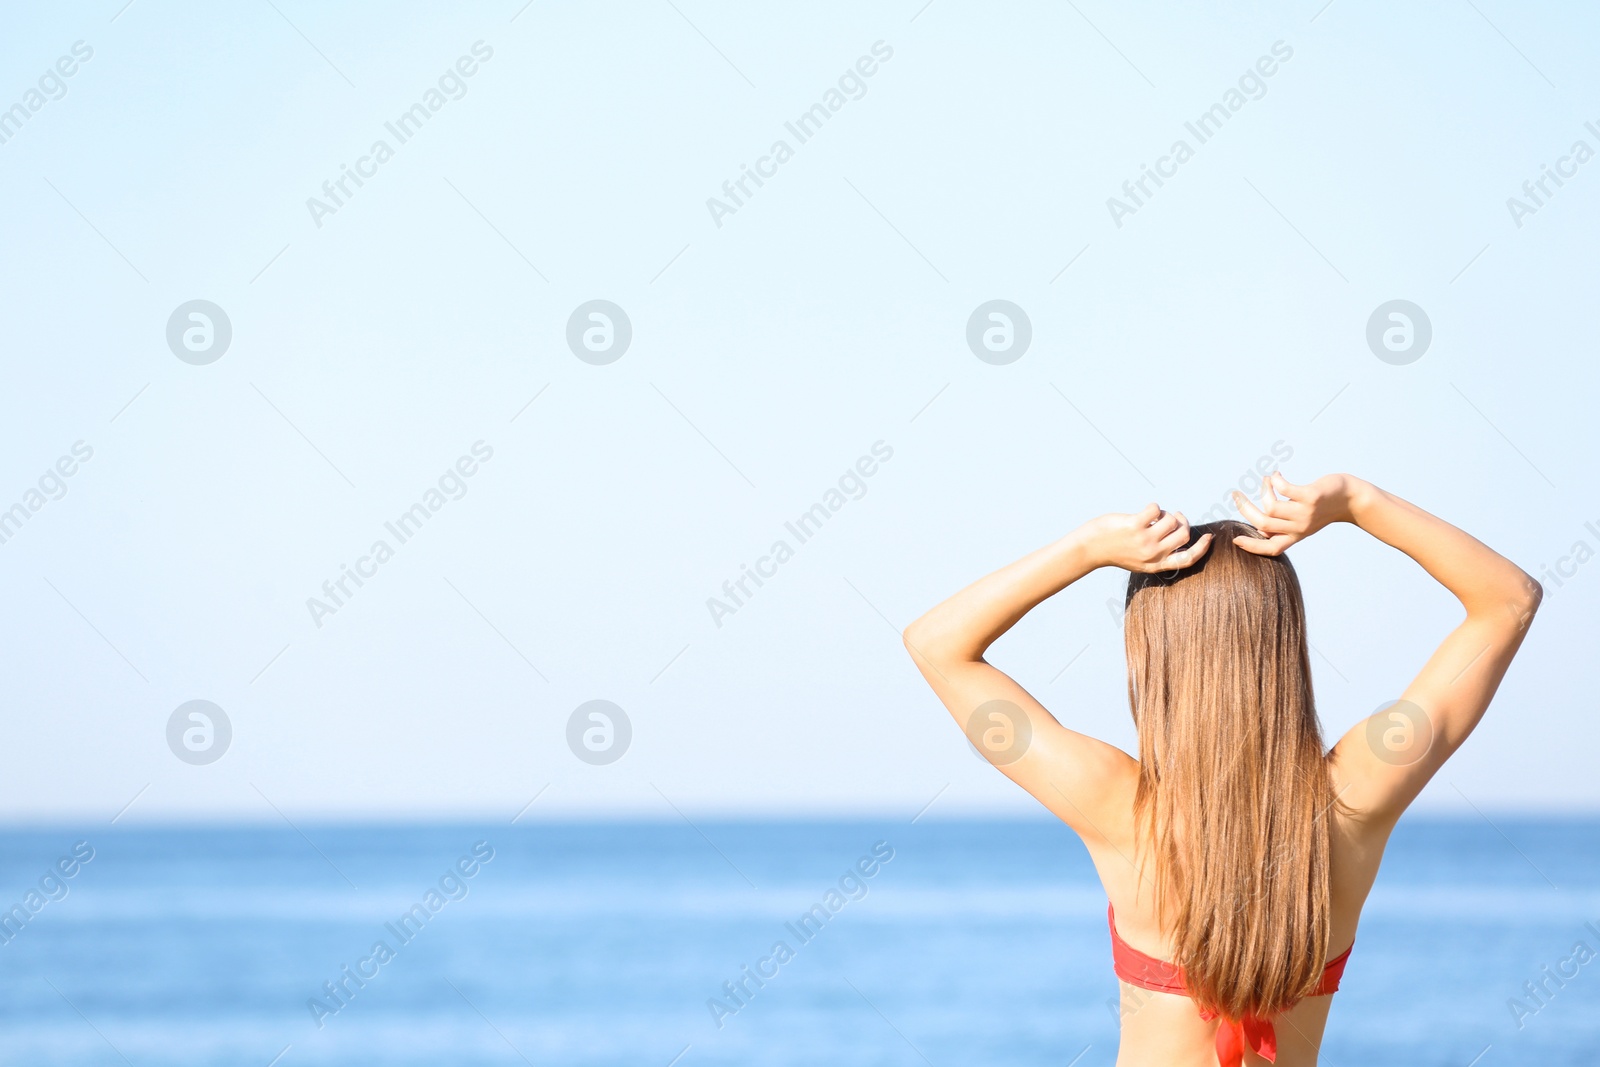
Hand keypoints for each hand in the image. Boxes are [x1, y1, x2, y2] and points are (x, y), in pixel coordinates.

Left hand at [1088, 503, 1212, 572]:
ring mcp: (1144, 541)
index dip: (1202, 548)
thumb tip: (1177, 528)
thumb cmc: (1114, 549)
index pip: (1187, 559)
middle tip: (1172, 517)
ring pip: (1171, 521)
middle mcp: (1153, 555)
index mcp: (1156, 564)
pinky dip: (1154, 506)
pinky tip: (1145, 511)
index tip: (1208, 537)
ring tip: (1154, 516)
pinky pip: (1156, 510)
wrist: (1089, 549)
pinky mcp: (1135, 526)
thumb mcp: (1139, 558)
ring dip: (1166, 513)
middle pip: (1184, 535)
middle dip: (1182, 522)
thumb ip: (1157, 550)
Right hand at [1231, 472, 1352, 555]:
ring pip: (1270, 506)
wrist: (1352, 499)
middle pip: (1263, 523)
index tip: (1235, 539)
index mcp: (1295, 536)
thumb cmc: (1323, 508)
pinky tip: (1276, 475)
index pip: (1270, 548)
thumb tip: (1259, 526)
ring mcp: (1305, 513)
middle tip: (1236, 494)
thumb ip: (1284, 525)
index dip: (1251, 546)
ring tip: (1266, 480)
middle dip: (1244, 508)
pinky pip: (1283, 488)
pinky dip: (1274, 480)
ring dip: (1263, 489)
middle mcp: (1299, 528)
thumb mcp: (1303, 522)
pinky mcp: (1311, 497)